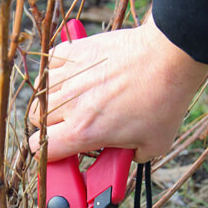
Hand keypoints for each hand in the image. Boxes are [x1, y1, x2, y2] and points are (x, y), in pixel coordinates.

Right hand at [27, 12, 207, 162]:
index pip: (43, 150)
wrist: (169, 58)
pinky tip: (74, 76)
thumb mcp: (154, 145)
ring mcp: (71, 75)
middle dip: (51, 128)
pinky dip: (58, 70)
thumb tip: (125, 156)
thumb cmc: (164, 100)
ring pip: (41, 92)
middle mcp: (70, 103)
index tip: (62, 153)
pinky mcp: (78, 51)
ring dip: (53, 100)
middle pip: (38, 121)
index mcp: (84, 131)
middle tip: (71, 127)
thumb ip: (131, 157)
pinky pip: (53, 62)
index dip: (50, 155)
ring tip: (73, 102)